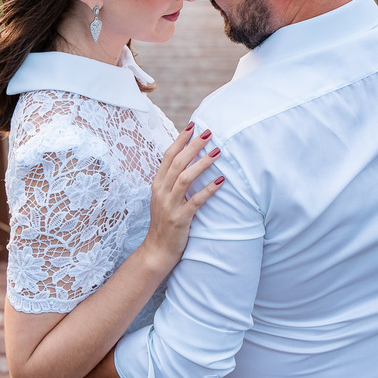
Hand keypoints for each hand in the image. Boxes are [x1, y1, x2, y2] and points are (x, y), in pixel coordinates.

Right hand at [141, 123, 223, 269]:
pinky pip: (195, 201)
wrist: (156, 251)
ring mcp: (170, 205)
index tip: (192, 125)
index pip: (168, 156)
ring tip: (217, 152)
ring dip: (202, 164)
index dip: (180, 140)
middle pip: (177, 162)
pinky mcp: (180, 219)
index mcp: (157, 184)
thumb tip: (186, 163)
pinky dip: (208, 190)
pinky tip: (220, 182)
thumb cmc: (164, 223)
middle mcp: (161, 192)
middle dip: (193, 146)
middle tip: (208, 132)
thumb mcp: (164, 199)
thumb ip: (171, 182)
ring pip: (184, 178)